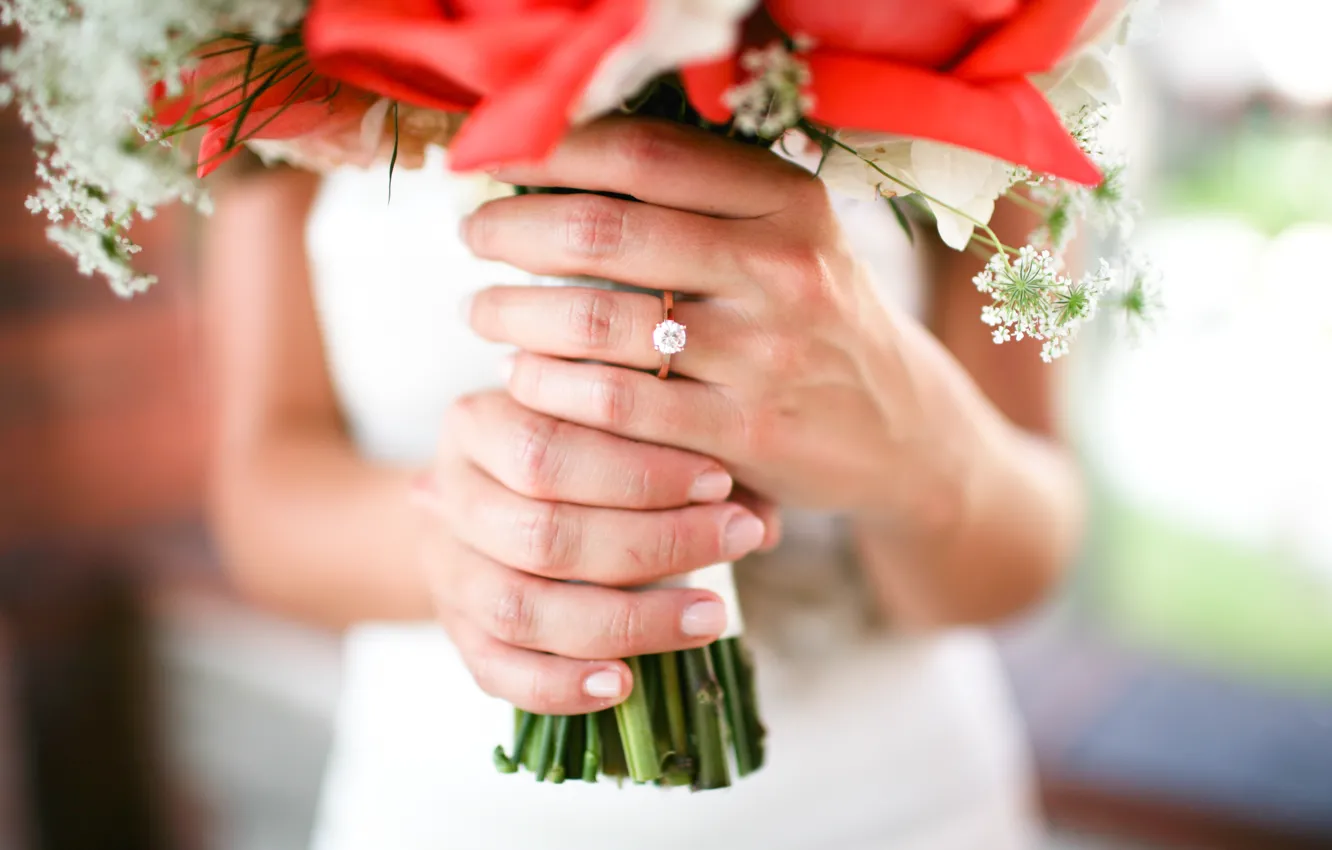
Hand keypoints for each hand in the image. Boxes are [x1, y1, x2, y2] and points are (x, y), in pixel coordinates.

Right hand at [411, 390, 776, 714]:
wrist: (484, 506)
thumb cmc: (571, 458)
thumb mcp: (612, 433)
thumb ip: (678, 458)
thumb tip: (765, 518)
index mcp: (478, 423)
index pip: (547, 447)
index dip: (637, 470)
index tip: (720, 479)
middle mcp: (449, 495)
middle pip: (541, 531)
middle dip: (654, 541)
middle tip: (738, 538)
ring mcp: (448, 570)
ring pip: (521, 607)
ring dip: (626, 620)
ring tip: (710, 616)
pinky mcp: (458, 634)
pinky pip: (497, 672)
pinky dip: (560, 685)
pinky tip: (624, 684)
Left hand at [463, 118, 1000, 527]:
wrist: (901, 433)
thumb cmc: (818, 322)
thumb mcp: (793, 241)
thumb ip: (703, 200)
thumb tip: (562, 161)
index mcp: (789, 201)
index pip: (640, 151)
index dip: (547, 150)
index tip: (494, 158)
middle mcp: (783, 268)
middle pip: (604, 230)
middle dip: (511, 229)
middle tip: (473, 237)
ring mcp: (765, 355)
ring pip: (597, 322)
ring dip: (515, 313)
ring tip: (483, 311)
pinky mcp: (744, 435)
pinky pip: (613, 408)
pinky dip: (550, 388)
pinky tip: (525, 376)